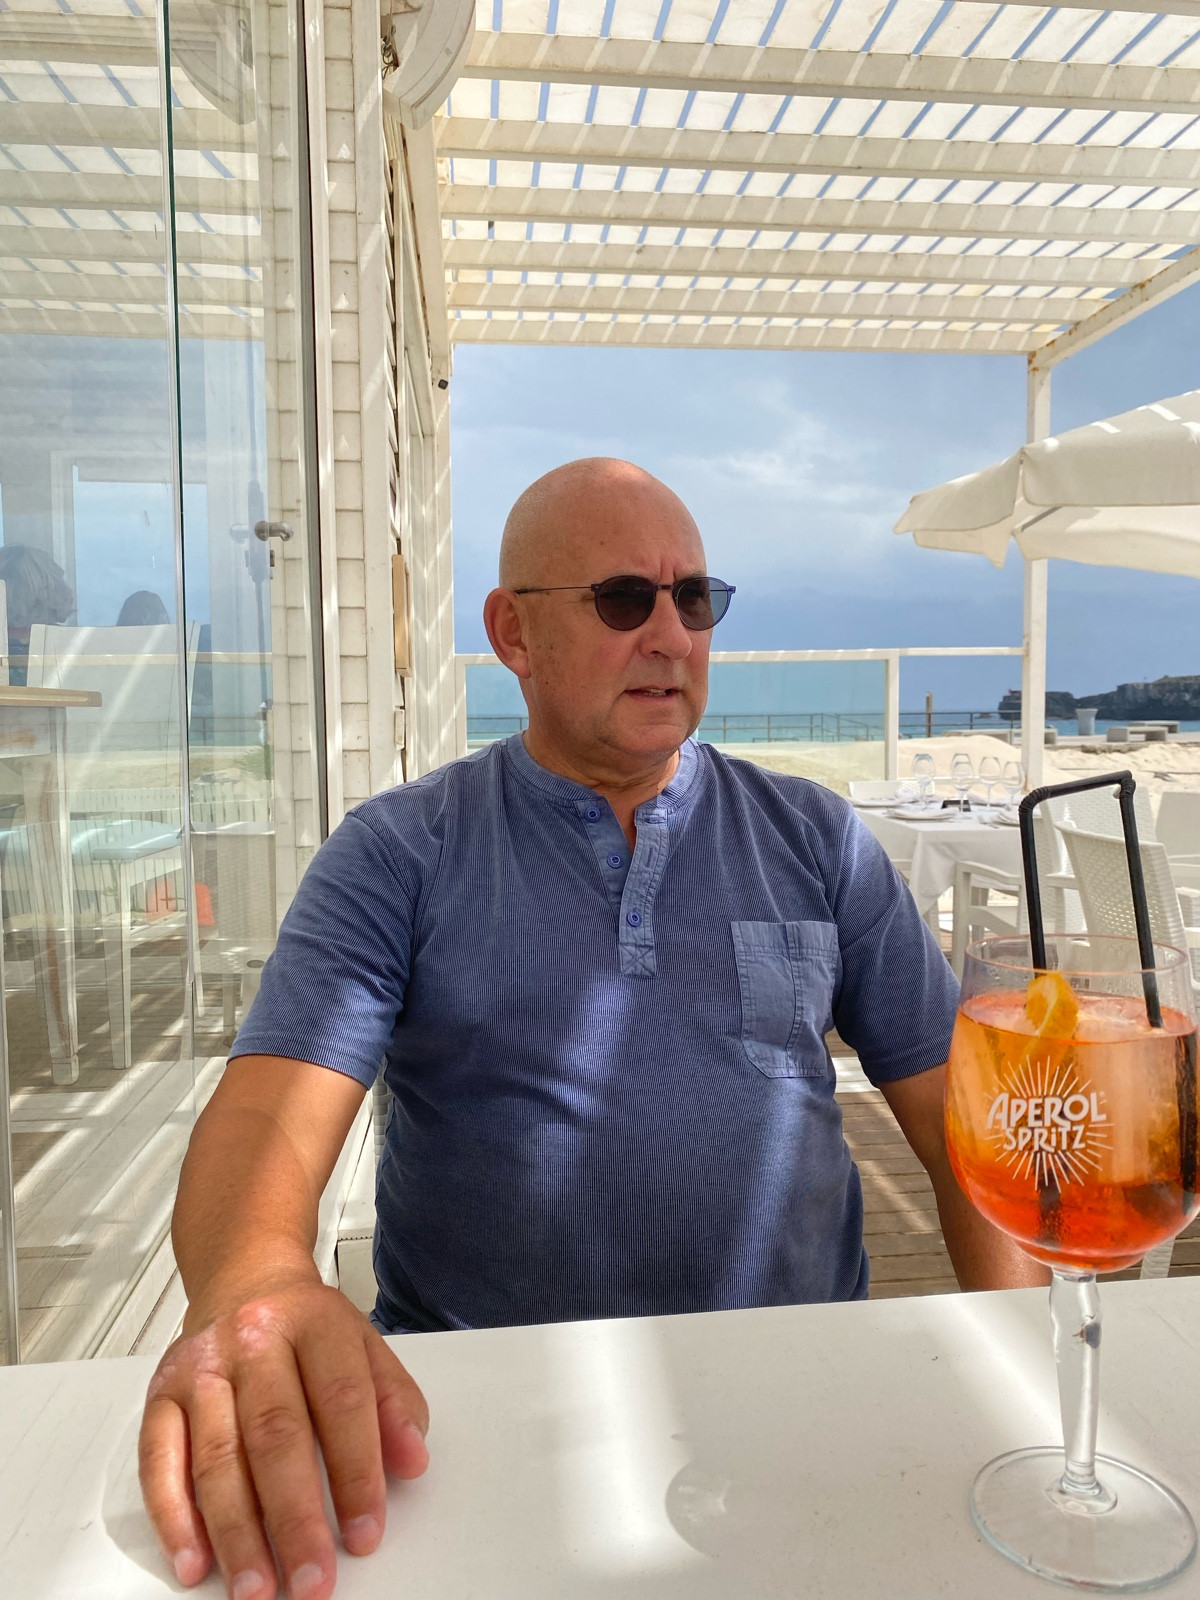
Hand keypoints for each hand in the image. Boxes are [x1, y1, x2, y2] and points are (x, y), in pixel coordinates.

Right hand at [139, 1278, 428, 1599]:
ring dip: (236, 1533)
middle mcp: (254, 1340)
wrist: (244, 1278)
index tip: (365, 1532)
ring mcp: (202, 1367)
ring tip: (256, 1587)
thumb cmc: (307, 1327)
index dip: (357, 1472)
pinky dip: (174, 1517)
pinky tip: (195, 1559)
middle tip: (311, 1579)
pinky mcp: (160, 1394)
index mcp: (315, 1323)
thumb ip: (394, 1402)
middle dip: (294, 1519)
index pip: (342, 1402)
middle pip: (275, 1436)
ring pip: (217, 1457)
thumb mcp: (364, 1345)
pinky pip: (159, 1460)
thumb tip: (412, 1459)